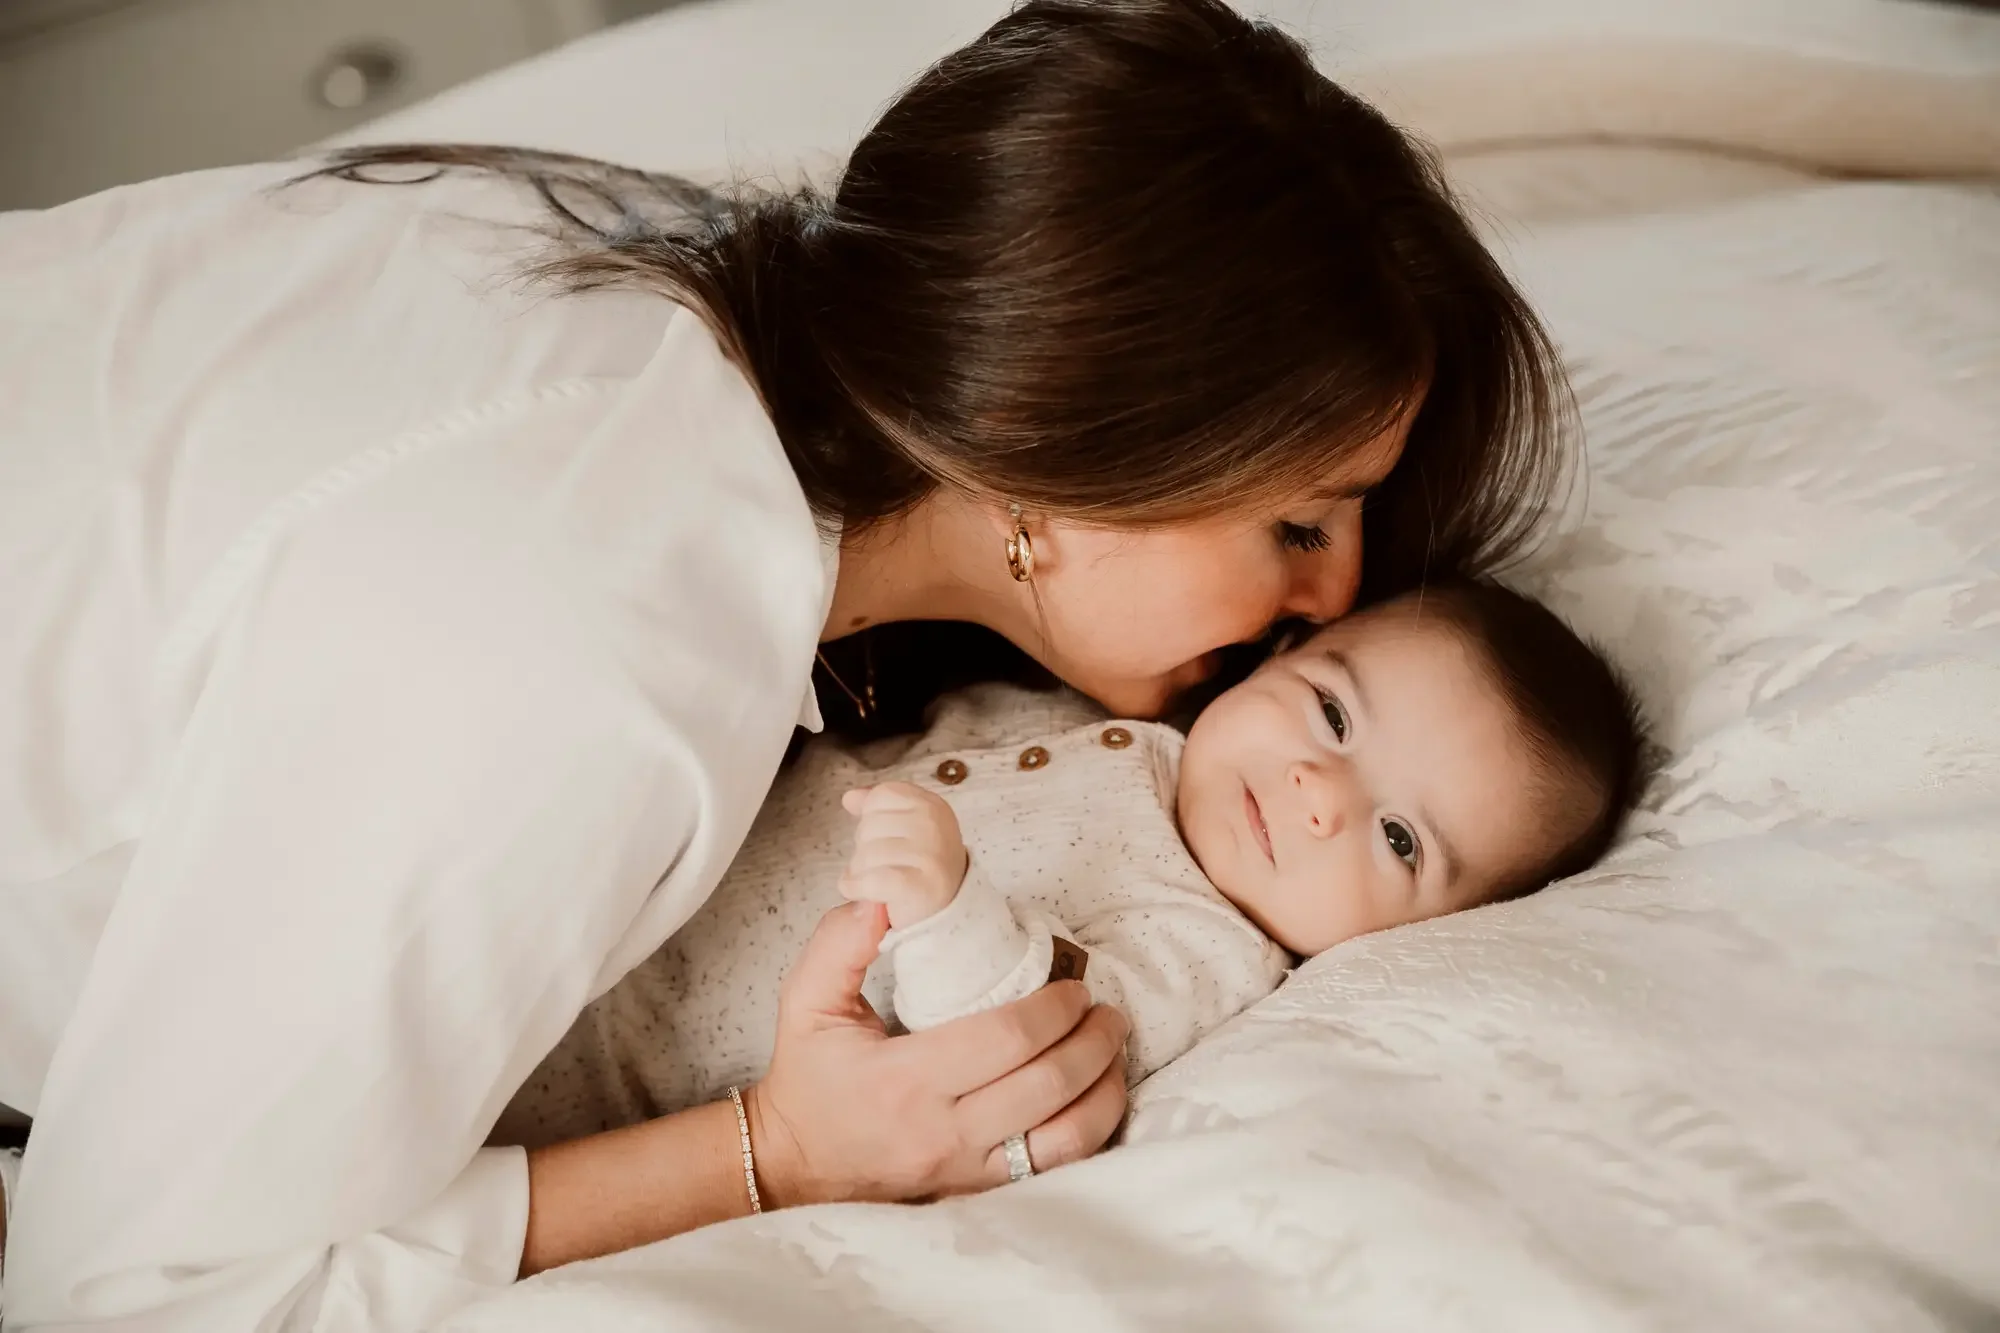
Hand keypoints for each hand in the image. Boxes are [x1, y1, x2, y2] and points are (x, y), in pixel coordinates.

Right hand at [746, 901, 1128, 1207]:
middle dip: (1092, 1042)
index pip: (1002, 1041)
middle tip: (1106, 1010)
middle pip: (1046, 1086)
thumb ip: (840, 944)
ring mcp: (964, 1170)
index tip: (1074, 985)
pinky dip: (1089, 1130)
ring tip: (1113, 1050)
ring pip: (1064, 1139)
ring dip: (1103, 1089)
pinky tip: (1098, 1096)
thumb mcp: (805, 1001)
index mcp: (903, 1080)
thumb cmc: (808, 1077)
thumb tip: (883, 899)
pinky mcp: (978, 1192)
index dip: (1051, 1009)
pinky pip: (1054, 1168)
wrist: (794, 1163)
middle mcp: (942, 1132)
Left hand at [838, 782, 968, 928]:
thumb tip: (850, 797)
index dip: (872, 821)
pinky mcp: (918, 886)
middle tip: (888, 868)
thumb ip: (876, 807)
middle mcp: (933, 824)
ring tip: (881, 884)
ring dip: (860, 874)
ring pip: (864, 856)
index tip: (890, 840)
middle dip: (865, 851)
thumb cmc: (919, 869)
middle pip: (867, 827)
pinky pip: (868, 881)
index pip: (879, 797)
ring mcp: (929, 854)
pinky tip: (867, 894)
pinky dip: (857, 890)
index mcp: (931, 805)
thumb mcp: (903, 828)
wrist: (945, 914)